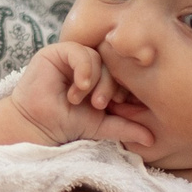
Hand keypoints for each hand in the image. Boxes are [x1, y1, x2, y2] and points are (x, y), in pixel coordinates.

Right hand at [9, 43, 153, 147]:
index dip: (123, 87)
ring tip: (80, 99)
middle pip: (112, 64)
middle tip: (99, 104)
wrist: (39, 127)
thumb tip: (152, 139)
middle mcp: (89, 64)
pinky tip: (78, 87)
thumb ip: (126, 128)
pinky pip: (79, 52)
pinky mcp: (56, 52)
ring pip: (98, 58)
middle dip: (110, 85)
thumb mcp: (102, 126)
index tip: (117, 105)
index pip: (122, 73)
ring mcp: (73, 57)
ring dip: (94, 80)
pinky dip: (84, 69)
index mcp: (102, 77)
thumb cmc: (67, 125)